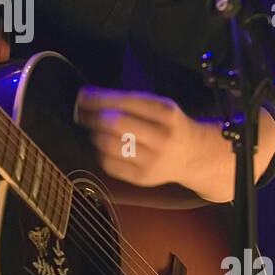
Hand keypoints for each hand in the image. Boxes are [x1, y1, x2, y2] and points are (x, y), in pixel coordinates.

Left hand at [75, 87, 200, 188]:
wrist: (193, 155)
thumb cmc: (170, 125)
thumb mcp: (161, 106)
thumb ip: (131, 101)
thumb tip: (89, 97)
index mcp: (165, 113)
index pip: (124, 102)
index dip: (98, 99)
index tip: (82, 96)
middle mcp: (161, 137)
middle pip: (114, 124)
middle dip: (91, 116)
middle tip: (81, 113)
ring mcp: (152, 160)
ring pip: (108, 145)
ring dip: (94, 134)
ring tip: (93, 129)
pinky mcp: (142, 177)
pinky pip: (109, 164)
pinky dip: (99, 153)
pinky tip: (102, 146)